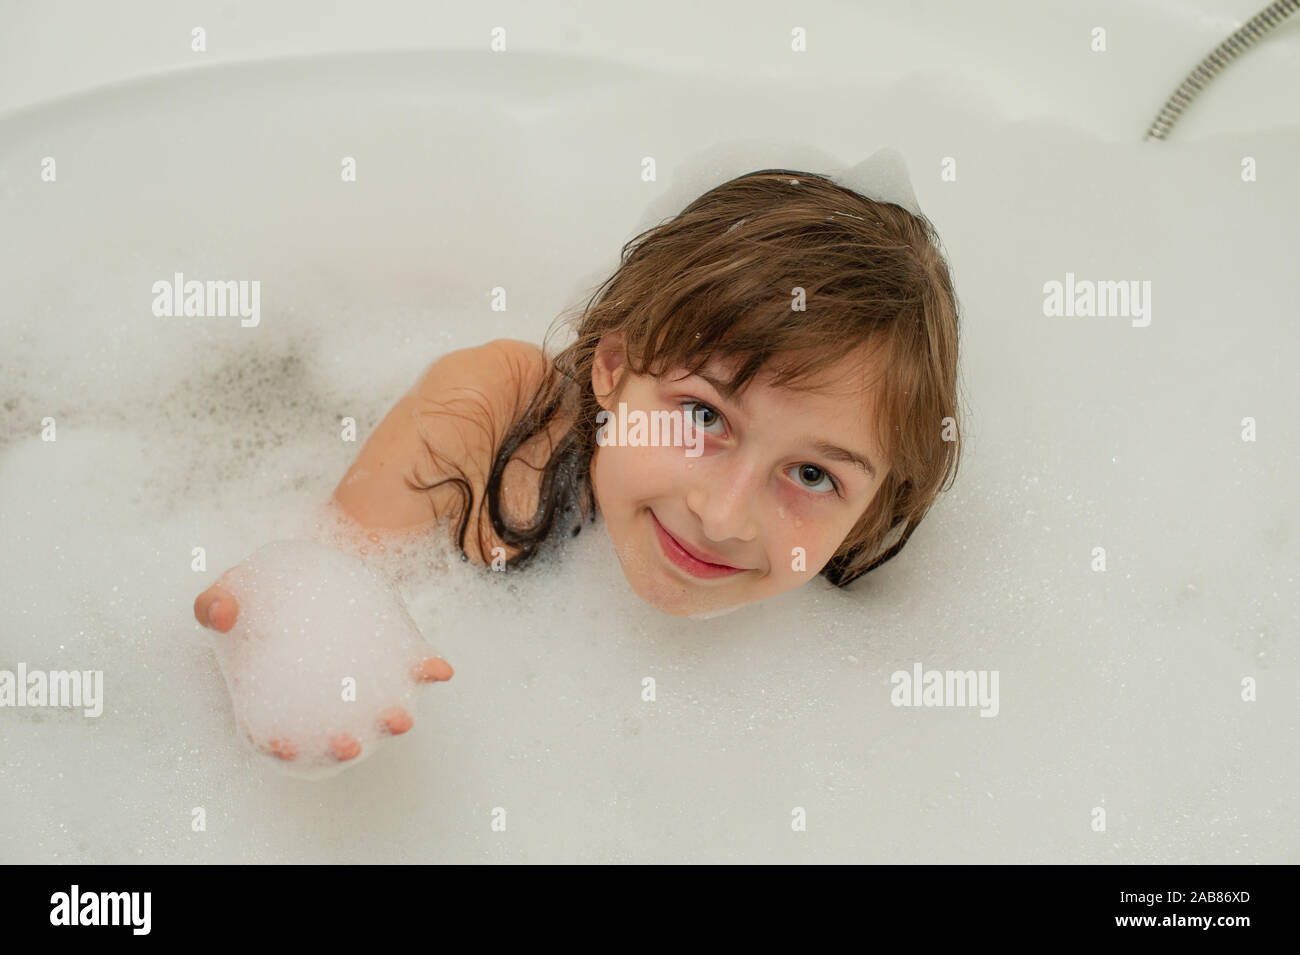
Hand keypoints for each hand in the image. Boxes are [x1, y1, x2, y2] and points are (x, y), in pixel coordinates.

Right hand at [193, 570, 453, 762]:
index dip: (283, 748)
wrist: (303, 573)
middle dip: (345, 748)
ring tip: (401, 720)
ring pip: (379, 713)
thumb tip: (223, 613)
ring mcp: (361, 684)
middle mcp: (324, 702)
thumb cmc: (257, 595)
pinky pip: (412, 670)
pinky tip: (440, 668)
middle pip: (335, 736)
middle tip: (348, 743)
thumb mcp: (230, 594)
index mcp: (279, 700)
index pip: (278, 735)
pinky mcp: (391, 659)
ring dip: (392, 722)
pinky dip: (428, 672)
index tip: (285, 746)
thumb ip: (215, 604)